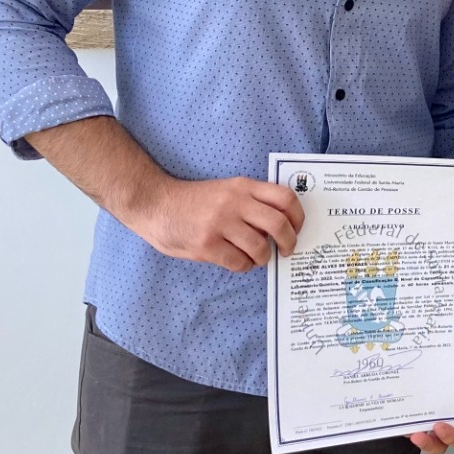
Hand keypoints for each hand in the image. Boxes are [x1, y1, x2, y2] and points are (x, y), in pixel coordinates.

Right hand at [134, 175, 303, 272]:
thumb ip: (250, 201)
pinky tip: (237, 261)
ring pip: (260, 247)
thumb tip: (279, 226)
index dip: (298, 216)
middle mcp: (234, 202)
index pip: (285, 197)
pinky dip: (244, 266)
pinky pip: (239, 263)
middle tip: (286, 250)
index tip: (297, 229)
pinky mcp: (206, 245)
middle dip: (289, 242)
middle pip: (279, 224)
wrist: (155, 204)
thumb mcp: (226, 190)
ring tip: (257, 258)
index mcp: (242, 186)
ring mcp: (220, 224)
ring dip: (263, 258)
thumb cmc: (194, 200)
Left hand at [410, 340, 453, 453]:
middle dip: (428, 444)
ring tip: (399, 423)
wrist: (453, 333)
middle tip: (415, 434)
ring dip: (410, 432)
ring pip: (423, 431)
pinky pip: (410, 414)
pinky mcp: (417, 399)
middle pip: (441, 442)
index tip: (439, 426)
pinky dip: (401, 415)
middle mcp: (450, 410)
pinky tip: (389, 405)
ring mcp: (432, 406)